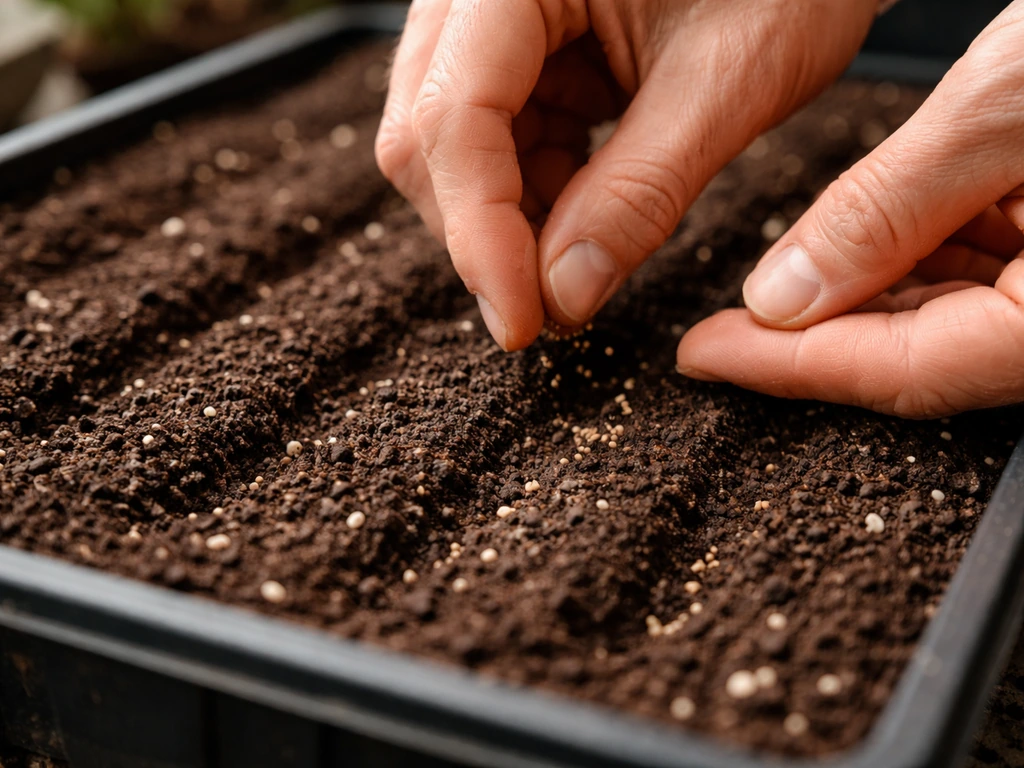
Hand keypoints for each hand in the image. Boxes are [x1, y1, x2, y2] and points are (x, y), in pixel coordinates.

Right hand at [376, 0, 876, 348]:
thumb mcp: (729, 79)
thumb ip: (641, 192)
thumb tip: (563, 297)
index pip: (456, 114)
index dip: (479, 233)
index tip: (523, 324)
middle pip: (429, 135)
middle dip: (487, 233)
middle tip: (556, 307)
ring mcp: (491, 17)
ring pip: (452, 147)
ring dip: (511, 219)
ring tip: (588, 252)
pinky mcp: (517, 46)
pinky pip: (493, 137)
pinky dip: (534, 191)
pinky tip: (587, 207)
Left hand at [678, 2, 1023, 416]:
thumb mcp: (1011, 103)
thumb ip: (889, 210)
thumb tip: (785, 295)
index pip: (904, 368)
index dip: (788, 368)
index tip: (704, 357)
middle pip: (922, 357)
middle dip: (813, 343)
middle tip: (721, 334)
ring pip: (950, 322)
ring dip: (860, 304)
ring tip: (776, 289)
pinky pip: (988, 278)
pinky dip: (918, 263)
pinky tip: (864, 247)